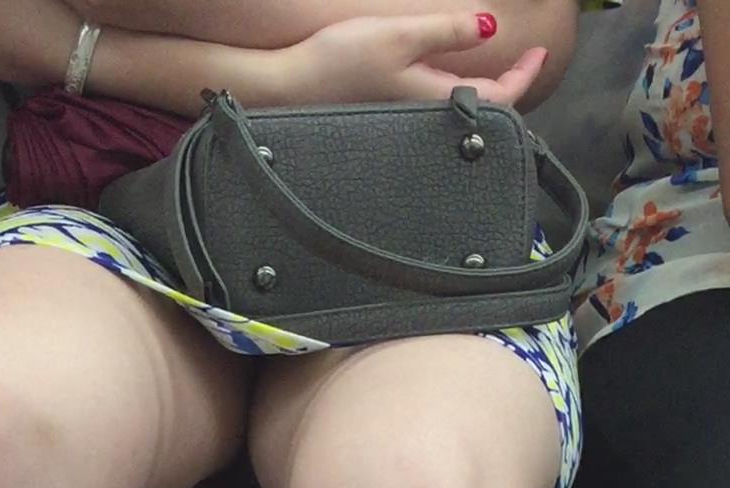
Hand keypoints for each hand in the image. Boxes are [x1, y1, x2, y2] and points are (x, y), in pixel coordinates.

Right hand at [283, 14, 548, 106]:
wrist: (288, 87)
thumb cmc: (339, 61)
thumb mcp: (399, 34)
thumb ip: (446, 31)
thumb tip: (491, 28)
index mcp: (433, 100)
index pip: (497, 98)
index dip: (524, 76)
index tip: (540, 53)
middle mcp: (423, 118)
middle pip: (481, 110)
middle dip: (510, 89)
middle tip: (527, 63)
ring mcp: (405, 120)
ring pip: (458, 111)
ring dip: (483, 93)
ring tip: (497, 72)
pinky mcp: (387, 116)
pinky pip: (434, 109)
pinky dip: (454, 95)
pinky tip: (450, 80)